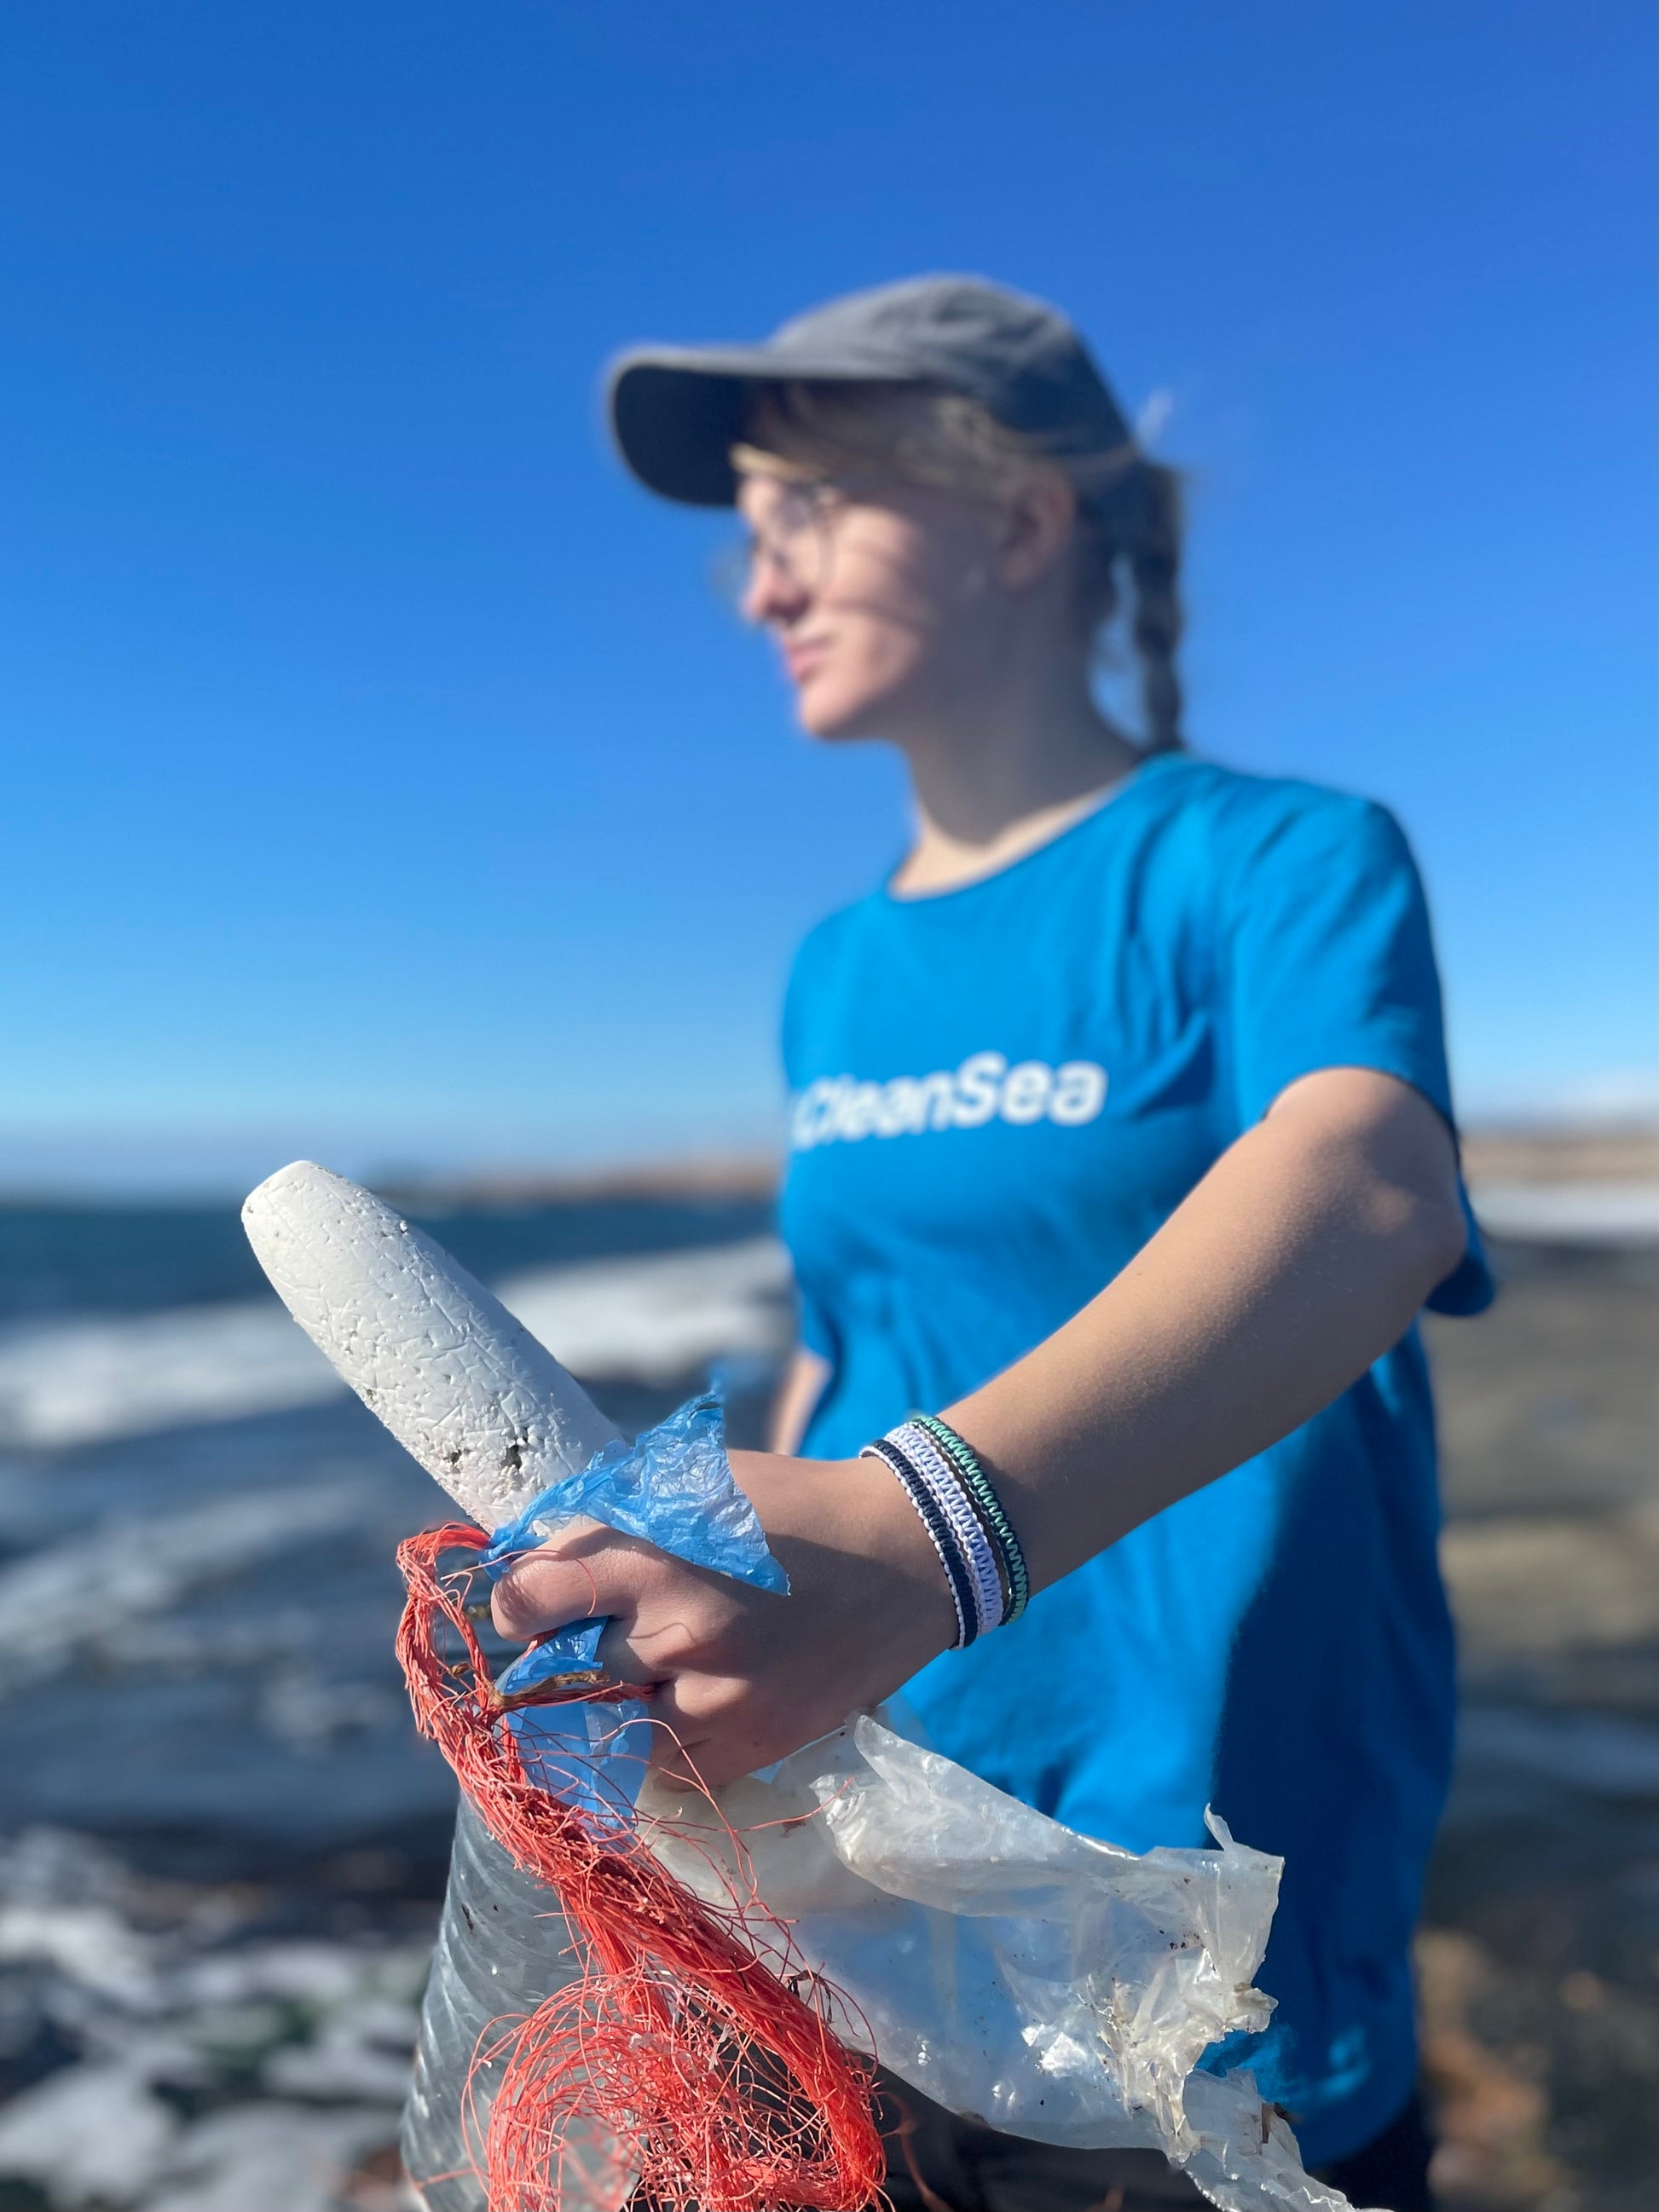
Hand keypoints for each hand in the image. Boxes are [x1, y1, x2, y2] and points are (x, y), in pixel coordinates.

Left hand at [490, 1449, 956, 1787]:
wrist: (907, 1556)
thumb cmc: (793, 1506)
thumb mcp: (697, 1480)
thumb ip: (612, 1515)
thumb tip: (531, 1556)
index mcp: (660, 1559)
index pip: (533, 1600)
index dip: (514, 1602)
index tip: (521, 1603)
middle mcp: (683, 1637)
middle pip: (563, 1674)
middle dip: (559, 1656)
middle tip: (572, 1639)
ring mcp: (720, 1702)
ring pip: (608, 1731)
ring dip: (606, 1706)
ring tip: (628, 1672)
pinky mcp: (753, 1746)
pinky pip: (667, 1769)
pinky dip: (657, 1741)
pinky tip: (674, 1701)